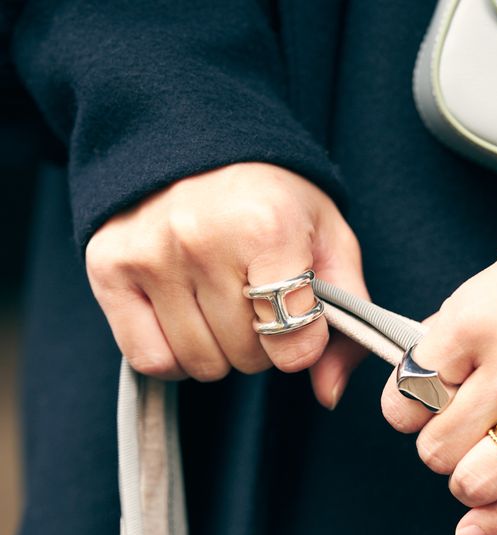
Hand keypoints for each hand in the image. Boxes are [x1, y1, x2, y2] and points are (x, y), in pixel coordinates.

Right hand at [86, 162, 368, 406]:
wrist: (192, 137)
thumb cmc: (269, 198)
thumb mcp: (328, 238)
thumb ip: (346, 314)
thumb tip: (328, 393)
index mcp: (266, 226)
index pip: (293, 342)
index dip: (303, 344)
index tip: (299, 316)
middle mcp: (202, 239)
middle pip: (246, 358)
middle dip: (260, 343)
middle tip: (255, 300)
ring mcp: (149, 254)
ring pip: (200, 365)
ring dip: (218, 350)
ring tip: (219, 303)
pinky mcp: (108, 268)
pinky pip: (150, 360)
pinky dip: (173, 355)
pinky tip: (185, 319)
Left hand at [381, 237, 496, 534]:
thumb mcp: (486, 289)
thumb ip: (446, 344)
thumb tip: (414, 393)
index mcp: (476, 322)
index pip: (407, 398)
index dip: (406, 412)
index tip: (419, 411)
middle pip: (438, 449)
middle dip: (438, 447)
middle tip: (458, 432)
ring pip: (478, 482)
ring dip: (467, 482)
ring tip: (480, 462)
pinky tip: (474, 531)